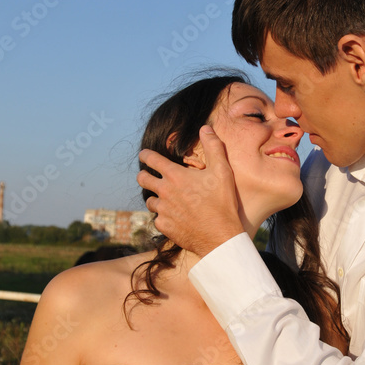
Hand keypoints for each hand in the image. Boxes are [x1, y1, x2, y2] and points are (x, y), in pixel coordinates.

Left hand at [137, 125, 243, 255]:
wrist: (220, 236)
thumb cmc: (222, 202)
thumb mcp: (222, 171)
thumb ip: (213, 146)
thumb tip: (205, 128)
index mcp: (175, 176)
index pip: (151, 159)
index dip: (145, 154)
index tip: (143, 154)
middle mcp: (165, 192)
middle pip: (142, 179)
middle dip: (143, 174)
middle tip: (148, 175)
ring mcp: (163, 210)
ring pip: (149, 200)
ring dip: (155, 197)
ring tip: (165, 199)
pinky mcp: (164, 226)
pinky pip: (157, 218)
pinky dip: (163, 216)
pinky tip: (174, 217)